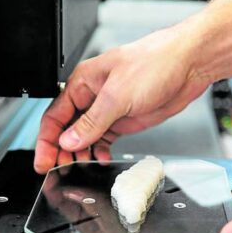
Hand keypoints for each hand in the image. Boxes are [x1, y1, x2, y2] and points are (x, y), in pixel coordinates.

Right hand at [34, 22, 210, 173]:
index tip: (43, 161)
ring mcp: (109, 109)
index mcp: (83, 83)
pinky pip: (104, 139)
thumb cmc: (155, 63)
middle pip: (67, 129)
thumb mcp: (117, 95)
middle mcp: (93, 96)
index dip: (46, 141)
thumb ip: (92, 122)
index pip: (55, 116)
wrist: (188, 64)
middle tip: (60, 170)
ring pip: (85, 137)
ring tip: (80, 167)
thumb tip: (69, 140)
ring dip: (81, 153)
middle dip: (61, 150)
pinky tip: (100, 159)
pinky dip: (100, 151)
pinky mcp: (124, 119)